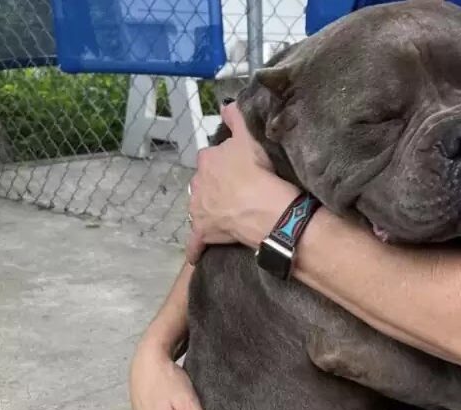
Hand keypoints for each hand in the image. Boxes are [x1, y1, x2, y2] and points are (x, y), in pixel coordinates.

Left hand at [186, 102, 297, 263]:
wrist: (264, 209)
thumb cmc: (258, 172)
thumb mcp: (250, 137)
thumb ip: (237, 118)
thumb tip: (227, 105)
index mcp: (207, 160)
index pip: (211, 158)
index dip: (225, 163)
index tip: (239, 168)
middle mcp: (197, 184)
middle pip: (204, 183)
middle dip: (215, 186)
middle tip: (236, 191)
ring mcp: (198, 210)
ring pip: (199, 208)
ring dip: (207, 210)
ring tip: (226, 213)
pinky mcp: (204, 233)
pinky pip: (196, 243)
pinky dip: (196, 249)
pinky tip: (197, 254)